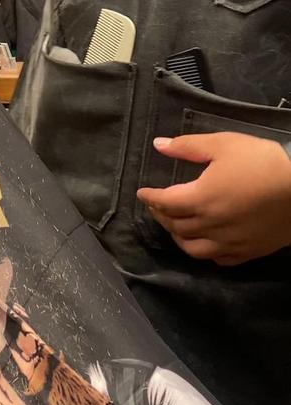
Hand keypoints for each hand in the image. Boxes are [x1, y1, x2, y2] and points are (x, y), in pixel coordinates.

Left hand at [137, 133, 290, 265]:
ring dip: (178, 237)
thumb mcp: (223, 144)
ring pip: (193, 249)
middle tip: (156, 206)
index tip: (142, 193)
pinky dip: (204, 252)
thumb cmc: (261, 161)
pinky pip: (219, 259)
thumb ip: (188, 147)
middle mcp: (211, 225)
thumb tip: (158, 145)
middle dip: (161, 216)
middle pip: (176, 226)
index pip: (165, 202)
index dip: (151, 198)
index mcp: (201, 199)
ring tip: (175, 226)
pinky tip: (205, 243)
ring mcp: (230, 243)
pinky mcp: (248, 252)